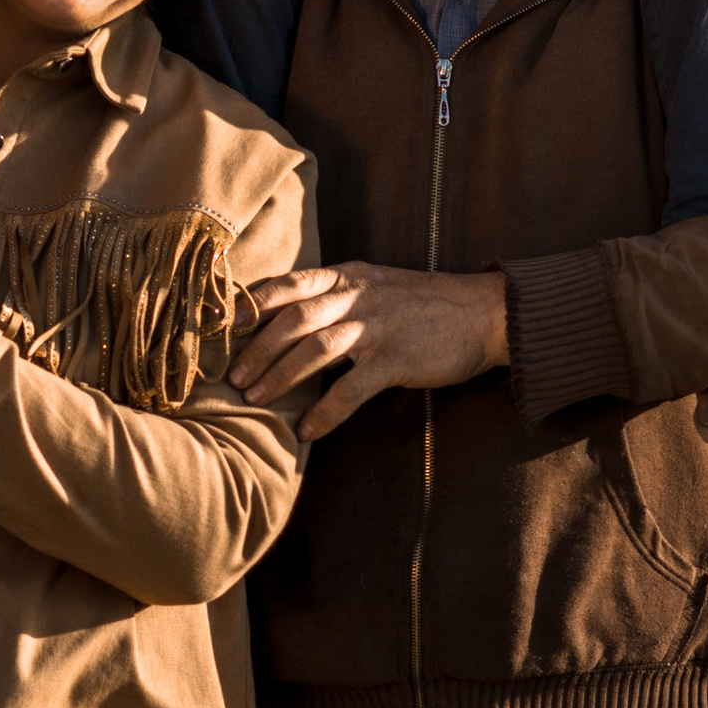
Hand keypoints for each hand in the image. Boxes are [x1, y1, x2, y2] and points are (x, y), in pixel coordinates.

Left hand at [230, 259, 507, 438]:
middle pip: (293, 318)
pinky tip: (308, 430)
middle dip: (257, 348)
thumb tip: (286, 318)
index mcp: (349, 277)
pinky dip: (326, 410)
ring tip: (255, 400)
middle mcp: (358, 297)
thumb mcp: (377, 286)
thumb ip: (336, 296)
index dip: (250, 303)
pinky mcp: (398, 359)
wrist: (486, 313)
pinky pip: (352, 387)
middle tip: (233, 377)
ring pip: (315, 348)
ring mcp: (379, 327)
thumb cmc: (427, 305)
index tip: (220, 325)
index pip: (289, 284)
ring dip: (280, 376)